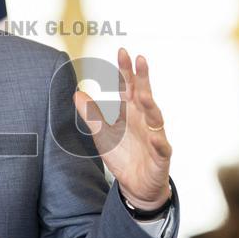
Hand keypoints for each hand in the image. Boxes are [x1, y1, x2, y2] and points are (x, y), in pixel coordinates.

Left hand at [74, 48, 172, 207]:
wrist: (136, 185)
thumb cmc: (123, 155)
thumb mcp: (102, 134)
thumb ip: (91, 114)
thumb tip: (76, 93)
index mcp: (131, 113)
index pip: (129, 88)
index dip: (125, 71)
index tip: (122, 52)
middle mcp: (145, 121)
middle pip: (144, 96)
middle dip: (143, 78)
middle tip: (140, 59)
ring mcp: (155, 138)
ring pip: (155, 119)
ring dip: (151, 106)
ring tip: (144, 95)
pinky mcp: (160, 157)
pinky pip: (162, 149)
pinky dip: (159, 143)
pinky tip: (155, 138)